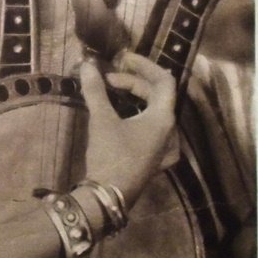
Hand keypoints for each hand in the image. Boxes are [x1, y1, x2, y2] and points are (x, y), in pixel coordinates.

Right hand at [78, 52, 179, 208]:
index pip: (164, 80)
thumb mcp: (102, 120)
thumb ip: (96, 90)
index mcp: (164, 119)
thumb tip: (86, 65)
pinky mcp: (155, 158)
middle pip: (157, 95)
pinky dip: (136, 115)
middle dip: (132, 83)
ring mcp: (165, 148)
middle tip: (105, 80)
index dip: (145, 65)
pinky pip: (151, 128)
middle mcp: (171, 132)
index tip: (122, 60)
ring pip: (154, 112)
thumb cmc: (110, 155)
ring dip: (133, 98)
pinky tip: (119, 115)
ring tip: (109, 93)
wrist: (107, 197)